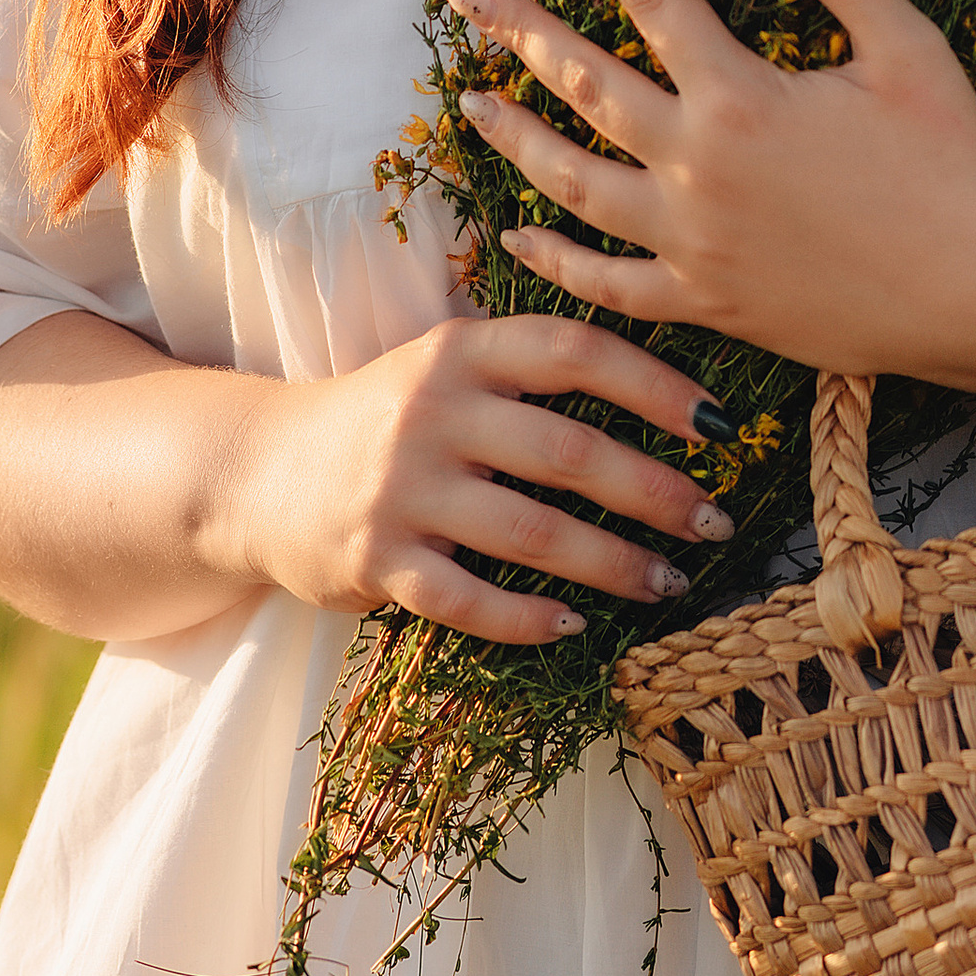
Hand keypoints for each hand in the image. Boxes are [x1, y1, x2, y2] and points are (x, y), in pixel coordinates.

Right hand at [222, 309, 736, 647]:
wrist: (256, 471)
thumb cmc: (384, 416)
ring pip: (531, 533)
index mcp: (460, 350)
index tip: (718, 425)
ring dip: (614, 563)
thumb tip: (664, 389)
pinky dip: (528, 617)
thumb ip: (528, 366)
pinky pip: (467, 599)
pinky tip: (574, 625)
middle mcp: (431, 412)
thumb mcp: (445, 363)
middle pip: (568, 452)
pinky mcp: (375, 562)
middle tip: (713, 522)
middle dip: (655, 492)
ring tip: (669, 581)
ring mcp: (401, 491)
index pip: (576, 352)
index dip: (656, 384)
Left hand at [449, 0, 975, 403]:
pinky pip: (607, 282)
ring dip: (517, 138)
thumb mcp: (907, 49)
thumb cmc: (952, 165)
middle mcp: (698, 168)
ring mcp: (692, 242)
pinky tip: (516, 234)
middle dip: (520, 31)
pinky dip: (555, 259)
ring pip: (575, 184)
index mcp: (741, 96)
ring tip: (472, 104)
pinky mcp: (706, 303)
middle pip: (586, 84)